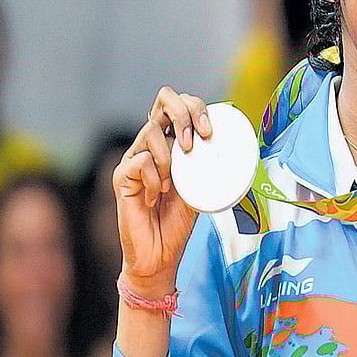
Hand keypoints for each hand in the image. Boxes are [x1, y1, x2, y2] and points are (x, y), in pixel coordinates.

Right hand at [113, 86, 211, 294]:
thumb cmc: (179, 221)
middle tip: (195, 142)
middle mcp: (150, 144)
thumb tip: (235, 144)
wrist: (160, 255)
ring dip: (170, 156)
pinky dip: (155, 176)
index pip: (176, 102)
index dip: (194, 106)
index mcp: (171, 141)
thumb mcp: (202, 185)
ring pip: (152, 132)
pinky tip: (157, 194)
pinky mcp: (121, 177)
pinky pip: (139, 161)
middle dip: (184, 114)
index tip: (210, 132)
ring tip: (173, 183)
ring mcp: (134, 158)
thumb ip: (208, 163)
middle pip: (163, 101)